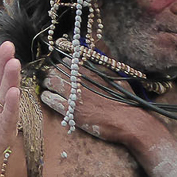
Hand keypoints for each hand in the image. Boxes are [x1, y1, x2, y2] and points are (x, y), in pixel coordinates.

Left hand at [40, 67, 162, 147]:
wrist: (130, 121)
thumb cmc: (126, 100)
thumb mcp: (117, 77)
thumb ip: (103, 65)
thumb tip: (94, 54)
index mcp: (91, 70)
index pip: (68, 60)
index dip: (62, 64)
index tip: (59, 67)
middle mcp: (80, 80)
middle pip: (55, 70)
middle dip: (51, 73)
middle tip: (49, 77)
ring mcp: (75, 95)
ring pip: (50, 82)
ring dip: (46, 83)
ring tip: (47, 86)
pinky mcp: (72, 111)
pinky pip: (51, 100)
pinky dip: (46, 97)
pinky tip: (47, 97)